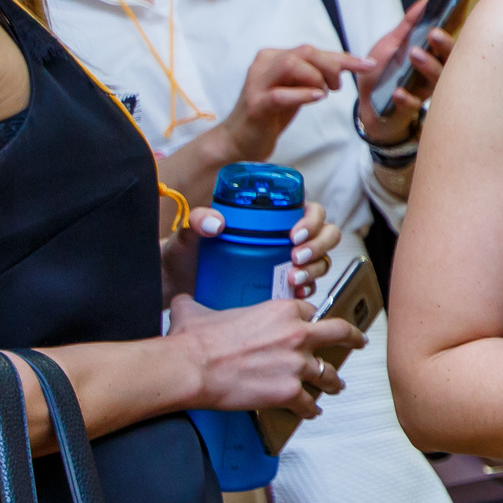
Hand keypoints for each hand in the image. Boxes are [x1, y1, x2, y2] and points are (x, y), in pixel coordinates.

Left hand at [160, 200, 342, 301]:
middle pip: (325, 235)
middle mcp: (285, 239)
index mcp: (271, 218)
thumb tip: (215, 222)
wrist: (177, 287)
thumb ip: (196, 221)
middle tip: (296, 257)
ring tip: (292, 280)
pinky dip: (308, 289)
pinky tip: (295, 292)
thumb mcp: (187, 235)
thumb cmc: (184, 256)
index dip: (312, 220)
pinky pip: (309, 286)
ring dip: (315, 269)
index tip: (294, 234)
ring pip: (322, 260)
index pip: (308, 210)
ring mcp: (286, 263)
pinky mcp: (282, 287)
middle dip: (318, 246)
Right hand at [168, 292, 363, 418]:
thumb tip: (184, 302)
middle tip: (360, 342)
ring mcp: (297, 365)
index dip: (312, 320)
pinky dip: (310, 410)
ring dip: (333, 382)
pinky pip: (309, 404)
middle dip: (354, 338)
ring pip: (328, 374)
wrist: (191, 368)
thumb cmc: (196, 341)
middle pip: (340, 333)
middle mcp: (297, 335)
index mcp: (282, 310)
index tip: (315, 325)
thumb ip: (198, 303)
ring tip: (335, 386)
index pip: (311, 312)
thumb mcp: (198, 310)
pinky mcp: (289, 393)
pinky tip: (311, 412)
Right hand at [217, 44, 365, 162]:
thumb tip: (347, 64)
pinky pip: (279, 94)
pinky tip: (317, 98)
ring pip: (290, 65)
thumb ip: (316, 76)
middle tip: (337, 87)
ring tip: (324, 93)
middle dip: (331, 66)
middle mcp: (264, 64)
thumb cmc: (272, 114)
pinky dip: (302, 94)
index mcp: (275, 56)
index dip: (344, 57)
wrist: (241, 140)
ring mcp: (257, 83)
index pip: (314, 50)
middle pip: (305, 52)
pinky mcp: (255, 104)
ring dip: (316, 78)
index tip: (368, 64)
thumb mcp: (298, 90)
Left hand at [354, 0, 454, 146]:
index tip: (456, 12)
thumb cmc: (384, 72)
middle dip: (444, 46)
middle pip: (450, 59)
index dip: (454, 26)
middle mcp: (435, 71)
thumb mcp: (391, 43)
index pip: (448, 40)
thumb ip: (408, 25)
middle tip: (433, 33)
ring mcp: (425, 91)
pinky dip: (406, 98)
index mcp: (432, 54)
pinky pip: (414, 104)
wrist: (368, 105)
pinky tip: (398, 92)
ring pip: (437, 81)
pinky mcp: (411, 108)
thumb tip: (425, 1)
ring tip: (414, 54)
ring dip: (427, 66)